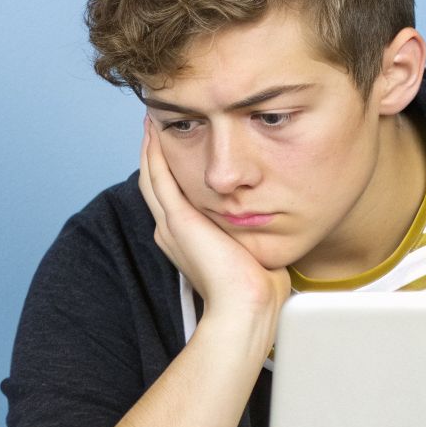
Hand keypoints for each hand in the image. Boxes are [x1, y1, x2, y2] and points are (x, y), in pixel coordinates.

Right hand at [138, 117, 289, 321]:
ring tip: (151, 118)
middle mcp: (173, 232)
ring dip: (150, 147)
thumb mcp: (253, 252)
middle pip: (158, 183)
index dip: (172, 169)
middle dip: (156, 152)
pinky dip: (153, 152)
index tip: (179, 145)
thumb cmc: (257, 290)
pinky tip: (154, 130)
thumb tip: (275, 222)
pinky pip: (158, 176)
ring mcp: (172, 225)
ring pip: (152, 176)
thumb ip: (254, 235)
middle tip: (156, 123)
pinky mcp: (177, 220)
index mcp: (187, 240)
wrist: (246, 308)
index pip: (174, 197)